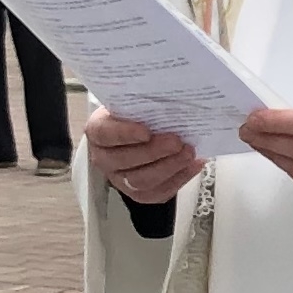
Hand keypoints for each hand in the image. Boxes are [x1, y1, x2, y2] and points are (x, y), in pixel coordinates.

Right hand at [85, 103, 199, 205]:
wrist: (137, 133)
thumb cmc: (135, 116)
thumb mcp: (133, 103)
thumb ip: (144, 103)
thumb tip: (171, 99)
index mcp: (98, 131)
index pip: (105, 133)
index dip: (125, 134)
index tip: (146, 131)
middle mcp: (104, 158)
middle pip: (125, 160)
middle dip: (155, 152)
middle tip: (177, 142)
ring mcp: (119, 179)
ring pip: (141, 181)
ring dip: (169, 167)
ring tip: (189, 153)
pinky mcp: (138, 193)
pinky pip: (158, 192)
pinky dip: (180, 178)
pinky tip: (194, 165)